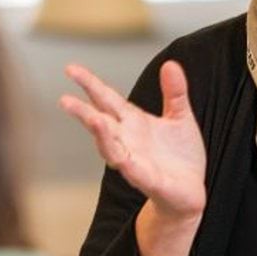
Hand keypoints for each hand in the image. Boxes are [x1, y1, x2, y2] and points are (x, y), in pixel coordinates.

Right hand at [60, 61, 207, 221]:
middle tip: (64, 99)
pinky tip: (121, 158)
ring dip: (101, 135)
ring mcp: (135, 161)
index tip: (71, 69)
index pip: (107, 99)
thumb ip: (174, 92)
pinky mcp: (148, 180)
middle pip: (100, 122)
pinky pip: (134, 171)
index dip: (90, 84)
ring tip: (93, 120)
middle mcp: (128, 140)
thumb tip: (170, 63)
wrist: (192, 192)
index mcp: (134, 122)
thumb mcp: (180, 117)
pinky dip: (127, 163)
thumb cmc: (181, 156)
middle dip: (83, 112)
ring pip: (111, 148)